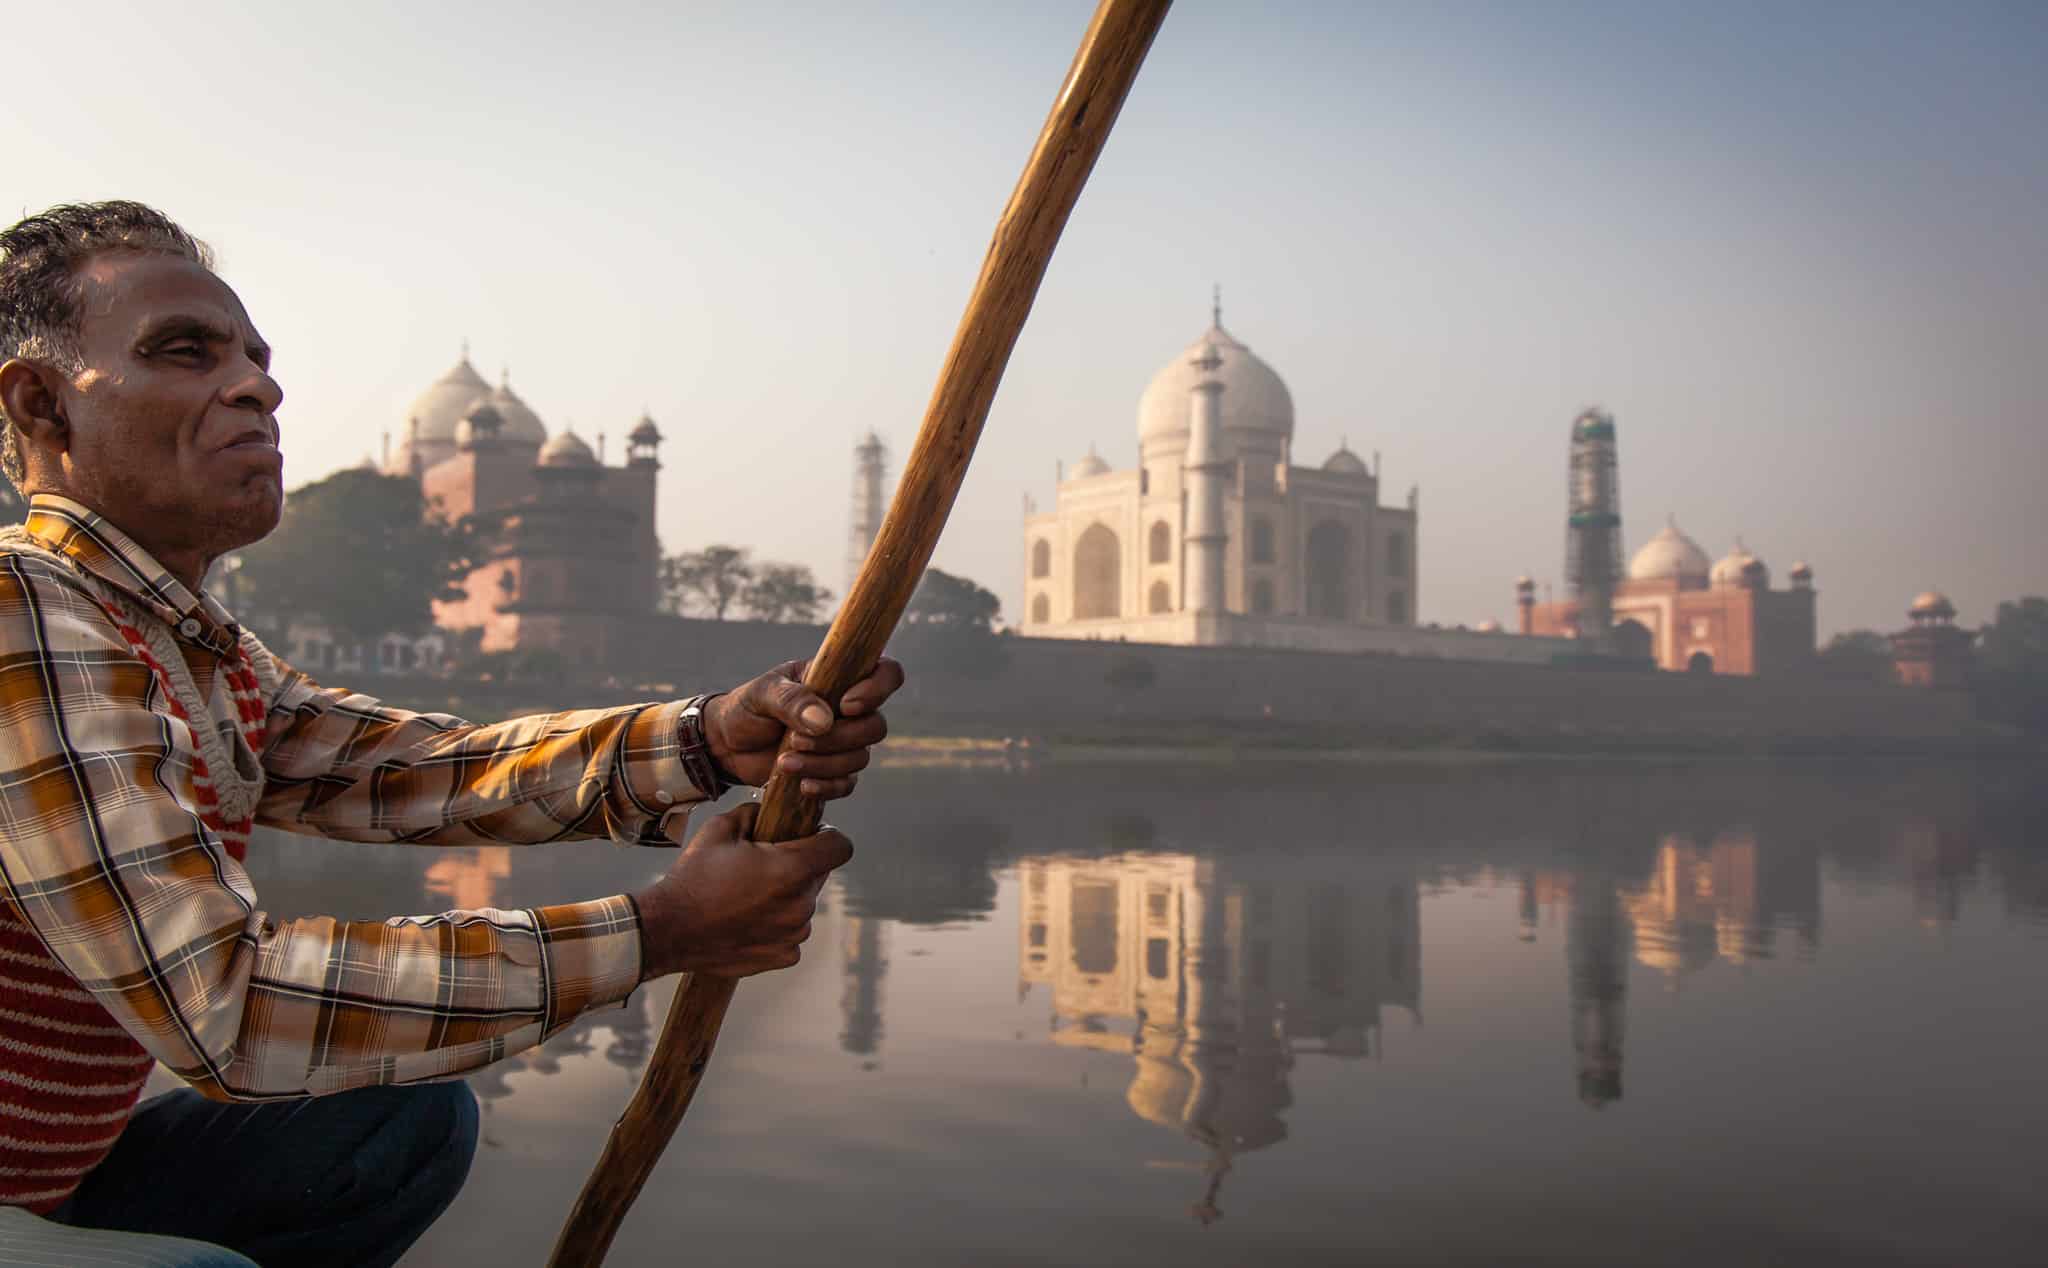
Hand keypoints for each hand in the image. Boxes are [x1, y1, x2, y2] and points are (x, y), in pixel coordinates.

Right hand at [632, 802, 852, 980]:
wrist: (669, 929)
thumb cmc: (694, 876)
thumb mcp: (721, 828)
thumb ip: (756, 812)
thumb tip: (772, 809)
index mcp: (792, 869)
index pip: (840, 846)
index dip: (826, 835)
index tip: (808, 835)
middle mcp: (801, 904)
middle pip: (818, 874)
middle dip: (799, 865)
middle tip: (762, 865)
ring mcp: (794, 933)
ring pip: (804, 903)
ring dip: (787, 896)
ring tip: (748, 895)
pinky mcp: (784, 955)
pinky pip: (792, 932)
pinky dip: (778, 925)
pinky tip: (748, 920)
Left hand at [703, 657, 904, 799]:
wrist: (725, 745)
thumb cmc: (745, 709)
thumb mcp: (762, 695)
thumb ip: (792, 700)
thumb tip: (824, 720)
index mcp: (838, 678)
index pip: (886, 674)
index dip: (877, 690)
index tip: (845, 705)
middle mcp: (847, 710)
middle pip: (875, 726)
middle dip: (838, 739)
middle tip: (796, 740)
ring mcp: (842, 743)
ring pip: (860, 758)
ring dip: (824, 764)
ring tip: (784, 762)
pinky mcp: (831, 771)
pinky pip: (846, 783)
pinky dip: (827, 786)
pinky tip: (802, 785)